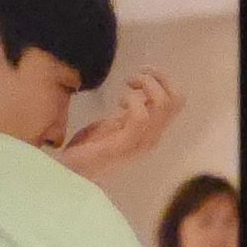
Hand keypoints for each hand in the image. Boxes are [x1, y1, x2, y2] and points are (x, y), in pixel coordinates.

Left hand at [57, 67, 183, 180]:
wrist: (69, 173)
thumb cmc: (89, 148)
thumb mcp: (114, 125)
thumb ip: (129, 112)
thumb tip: (140, 92)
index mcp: (151, 131)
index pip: (176, 102)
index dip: (163, 80)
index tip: (142, 72)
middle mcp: (152, 137)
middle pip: (175, 100)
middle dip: (157, 77)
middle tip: (135, 75)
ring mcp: (140, 143)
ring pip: (163, 105)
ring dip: (145, 84)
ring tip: (128, 83)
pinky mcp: (123, 145)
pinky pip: (140, 117)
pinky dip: (132, 100)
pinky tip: (118, 101)